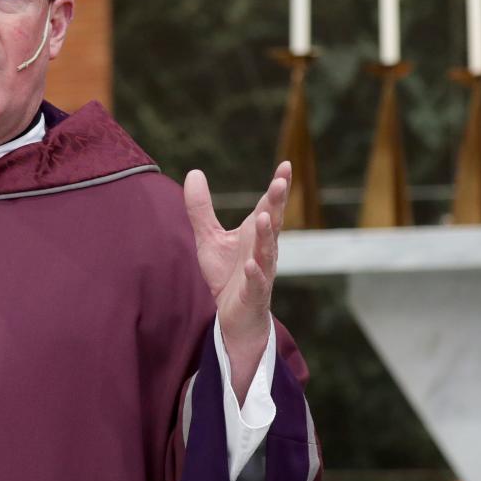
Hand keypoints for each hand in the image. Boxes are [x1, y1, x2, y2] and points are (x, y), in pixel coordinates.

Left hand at [183, 162, 290, 396]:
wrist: (234, 316)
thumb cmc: (228, 274)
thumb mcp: (209, 237)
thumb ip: (201, 208)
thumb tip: (194, 172)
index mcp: (255, 234)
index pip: (269, 205)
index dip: (277, 186)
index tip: (286, 164)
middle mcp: (263, 250)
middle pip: (273, 223)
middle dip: (277, 203)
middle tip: (281, 181)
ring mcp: (261, 272)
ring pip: (267, 251)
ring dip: (267, 235)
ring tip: (266, 216)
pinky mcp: (253, 294)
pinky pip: (256, 283)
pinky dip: (256, 274)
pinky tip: (251, 265)